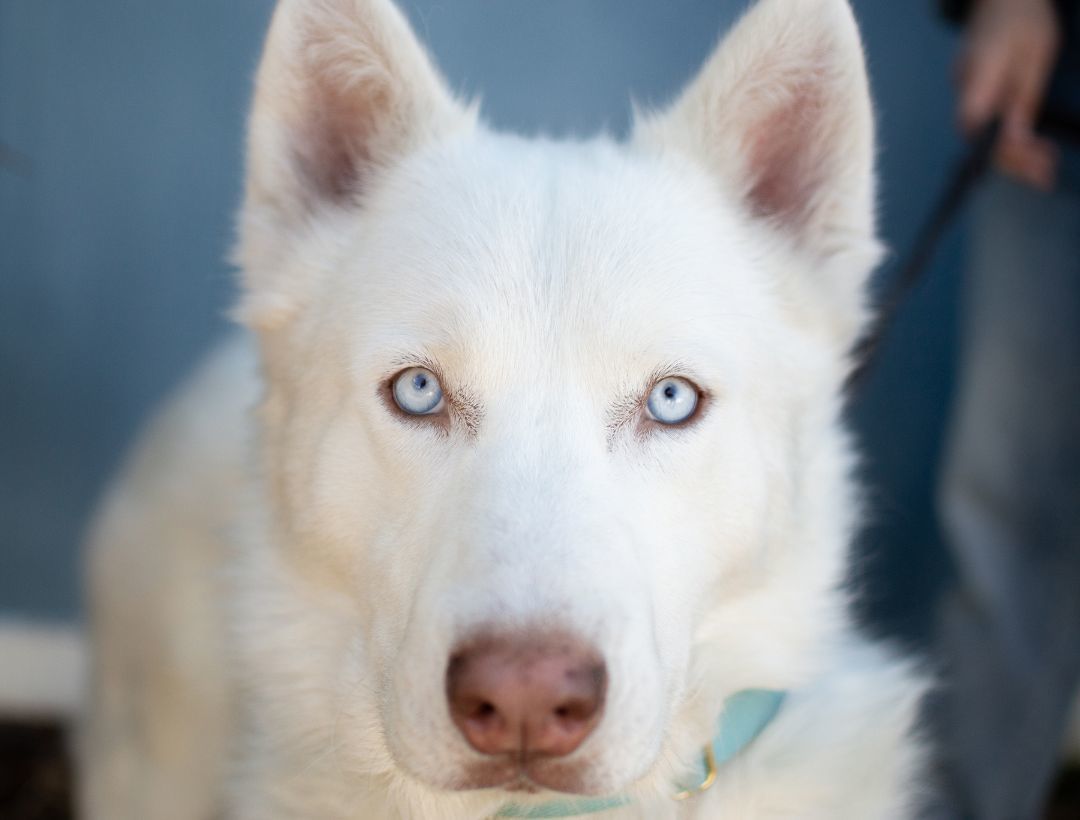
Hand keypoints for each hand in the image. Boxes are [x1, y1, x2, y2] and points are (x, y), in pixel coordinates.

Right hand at [957, 0, 1062, 188]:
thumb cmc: (1023, 20)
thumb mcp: (1037, 57)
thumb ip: (1024, 100)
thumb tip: (1015, 142)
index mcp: (978, 81)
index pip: (979, 132)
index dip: (1005, 155)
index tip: (1036, 166)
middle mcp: (964, 93)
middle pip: (978, 142)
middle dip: (1013, 163)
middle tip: (1046, 175)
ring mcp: (965, 95)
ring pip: (981, 138)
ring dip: (1013, 155)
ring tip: (1044, 164)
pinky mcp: (973, 95)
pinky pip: (985, 125)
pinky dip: (1008, 139)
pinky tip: (1031, 146)